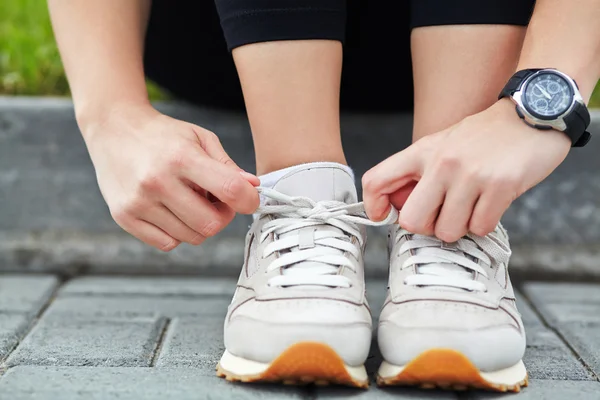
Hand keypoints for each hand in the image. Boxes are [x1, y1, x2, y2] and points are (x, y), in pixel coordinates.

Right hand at [82, 102, 259, 250]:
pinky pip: (168, 243)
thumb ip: (227, 165)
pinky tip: (172, 211)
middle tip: (217, 201)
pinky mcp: (124, 217)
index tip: (249, 200)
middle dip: (223, 216)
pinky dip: (177, 232)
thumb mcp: (200, 138)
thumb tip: (252, 188)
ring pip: (191, 237)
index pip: (230, 190)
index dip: (249, 200)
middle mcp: (158, 182)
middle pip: (211, 224)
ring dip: (200, 224)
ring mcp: (138, 202)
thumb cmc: (163, 135)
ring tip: (191, 201)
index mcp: (182, 157)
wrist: (113, 129)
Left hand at [362, 99, 570, 241]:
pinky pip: (480, 228)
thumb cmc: (485, 136)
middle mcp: (442, 163)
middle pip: (412, 221)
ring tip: (472, 205)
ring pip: (448, 231)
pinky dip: (485, 223)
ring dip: (461, 227)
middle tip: (443, 215)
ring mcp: (471, 175)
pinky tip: (491, 203)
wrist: (533, 112)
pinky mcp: (500, 186)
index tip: (384, 215)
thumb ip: (418, 173)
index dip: (374, 206)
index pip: (376, 180)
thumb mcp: (443, 145)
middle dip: (427, 227)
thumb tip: (397, 207)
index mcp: (422, 152)